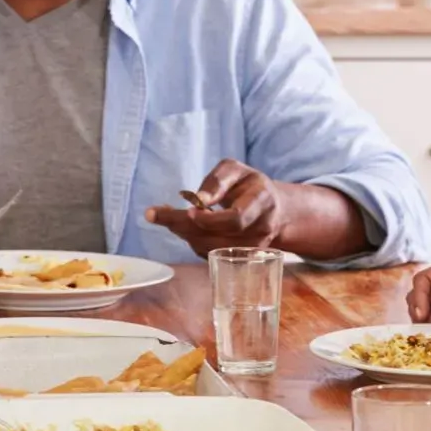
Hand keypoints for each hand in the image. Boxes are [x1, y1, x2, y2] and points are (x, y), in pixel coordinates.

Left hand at [142, 159, 284, 255]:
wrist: (276, 210)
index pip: (235, 218)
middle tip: (155, 214)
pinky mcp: (242, 260)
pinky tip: (178, 226)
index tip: (187, 210)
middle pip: (219, 237)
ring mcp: (253, 249)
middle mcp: (261, 229)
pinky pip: (211, 254)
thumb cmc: (250, 185)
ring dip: (184, 234)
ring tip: (163, 217)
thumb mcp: (236, 170)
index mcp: (262, 202)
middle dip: (184, 226)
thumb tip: (198, 199)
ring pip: (211, 249)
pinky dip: (191, 241)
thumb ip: (217, 181)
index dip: (209, 219)